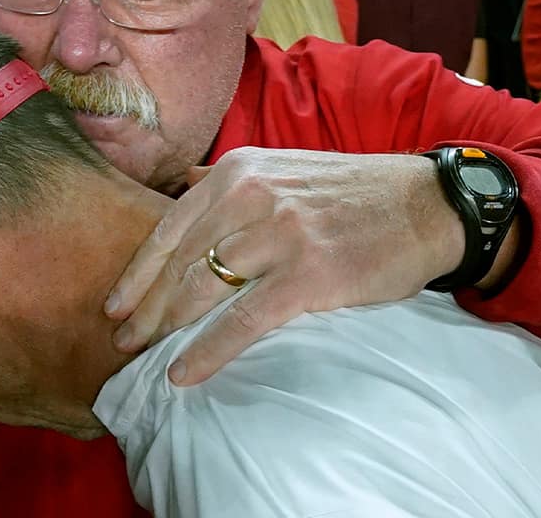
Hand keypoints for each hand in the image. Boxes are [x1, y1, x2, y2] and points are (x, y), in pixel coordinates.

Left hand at [105, 147, 465, 384]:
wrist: (425, 204)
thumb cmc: (352, 192)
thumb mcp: (283, 166)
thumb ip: (231, 180)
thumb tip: (180, 185)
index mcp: (239, 171)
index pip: (169, 226)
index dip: (137, 272)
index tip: (115, 304)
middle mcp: (251, 196)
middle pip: (179, 262)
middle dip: (144, 307)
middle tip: (122, 341)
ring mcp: (278, 235)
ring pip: (202, 289)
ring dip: (166, 329)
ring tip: (146, 356)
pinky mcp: (307, 275)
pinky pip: (241, 320)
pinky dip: (206, 350)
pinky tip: (183, 373)